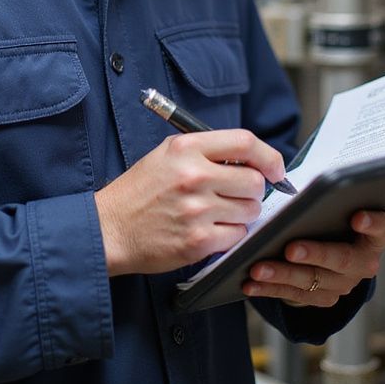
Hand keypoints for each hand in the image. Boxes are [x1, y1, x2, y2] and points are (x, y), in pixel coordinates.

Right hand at [94, 130, 287, 276]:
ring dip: (240, 213)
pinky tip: (208, 230)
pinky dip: (229, 234)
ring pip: (250, 210)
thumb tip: (251, 161)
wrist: (109, 228)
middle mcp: (193, 176)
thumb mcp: (167, 155)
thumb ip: (207, 152)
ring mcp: (196, 210)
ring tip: (215, 213)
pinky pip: (237, 235)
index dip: (268, 156)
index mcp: (186, 149)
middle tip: (234, 195)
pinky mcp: (198, 241)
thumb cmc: (140, 191)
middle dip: (251, 190)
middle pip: (254, 181)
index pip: (245, 143)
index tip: (275, 169)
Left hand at [242, 210, 384, 306]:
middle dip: (314, 254)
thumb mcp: (334, 205)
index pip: (383, 229)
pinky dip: (270, 289)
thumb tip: (293, 182)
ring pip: (312, 281)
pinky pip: (294, 296)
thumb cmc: (330, 216)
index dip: (373, 224)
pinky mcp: (322, 298)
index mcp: (374, 236)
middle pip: (341, 259)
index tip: (357, 217)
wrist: (332, 251)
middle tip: (290, 248)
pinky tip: (250, 283)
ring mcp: (344, 284)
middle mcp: (363, 263)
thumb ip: (325, 198)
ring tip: (257, 267)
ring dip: (282, 274)